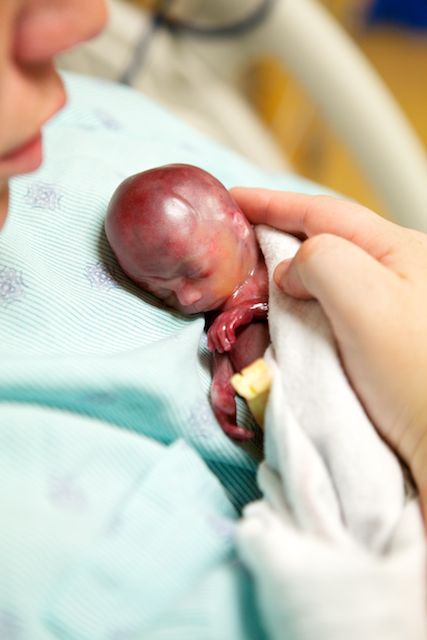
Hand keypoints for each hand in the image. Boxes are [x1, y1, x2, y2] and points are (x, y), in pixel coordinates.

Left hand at [207, 302, 267, 352]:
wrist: (253, 307)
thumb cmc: (242, 317)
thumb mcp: (231, 324)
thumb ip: (225, 331)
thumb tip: (221, 343)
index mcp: (219, 319)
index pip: (210, 331)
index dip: (210, 341)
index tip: (212, 349)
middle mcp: (222, 318)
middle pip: (213, 332)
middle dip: (216, 343)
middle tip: (221, 350)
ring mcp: (228, 317)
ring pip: (220, 331)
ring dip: (222, 341)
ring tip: (227, 348)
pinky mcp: (236, 317)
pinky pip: (229, 327)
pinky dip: (230, 336)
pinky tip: (233, 341)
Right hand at [231, 188, 426, 504]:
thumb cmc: (418, 374)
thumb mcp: (367, 299)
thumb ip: (321, 262)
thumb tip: (290, 273)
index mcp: (398, 250)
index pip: (323, 212)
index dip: (272, 203)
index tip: (230, 199)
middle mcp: (393, 275)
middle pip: (322, 242)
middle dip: (275, 237)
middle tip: (234, 242)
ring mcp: (384, 311)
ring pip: (321, 280)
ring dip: (283, 279)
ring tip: (249, 280)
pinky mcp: (374, 346)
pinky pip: (325, 314)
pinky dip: (296, 312)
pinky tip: (280, 319)